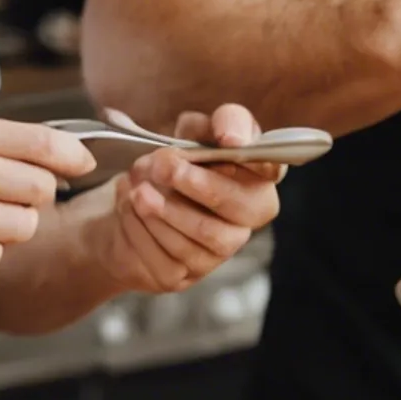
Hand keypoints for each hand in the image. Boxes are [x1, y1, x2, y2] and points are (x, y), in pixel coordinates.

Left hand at [90, 105, 282, 293]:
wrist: (127, 204)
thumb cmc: (170, 166)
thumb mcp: (192, 132)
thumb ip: (218, 124)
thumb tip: (233, 136)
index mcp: (254, 178)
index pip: (273, 169)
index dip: (259, 159)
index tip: (229, 141)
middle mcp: (245, 218)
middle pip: (242, 208)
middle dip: (200, 185)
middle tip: (162, 166)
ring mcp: (217, 252)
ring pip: (203, 235)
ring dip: (163, 207)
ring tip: (136, 188)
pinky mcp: (182, 276)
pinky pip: (167, 256)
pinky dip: (140, 227)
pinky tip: (129, 207)